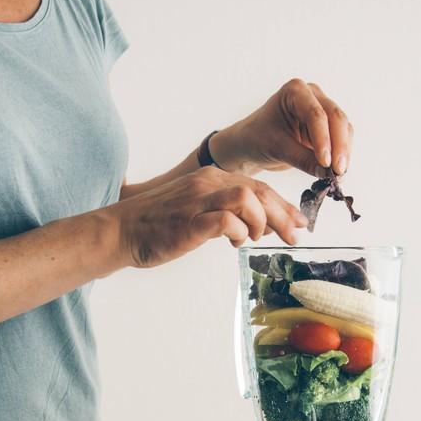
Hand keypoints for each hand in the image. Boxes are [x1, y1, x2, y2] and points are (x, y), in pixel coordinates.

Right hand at [110, 166, 307, 267]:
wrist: (120, 232)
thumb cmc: (159, 228)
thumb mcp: (198, 214)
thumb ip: (226, 215)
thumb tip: (256, 227)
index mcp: (210, 179)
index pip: (257, 187)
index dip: (282, 205)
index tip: (299, 222)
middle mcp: (207, 183)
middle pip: (258, 191)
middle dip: (283, 215)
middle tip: (295, 235)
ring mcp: (197, 200)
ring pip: (246, 198)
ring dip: (259, 221)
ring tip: (253, 238)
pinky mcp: (189, 221)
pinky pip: (226, 220)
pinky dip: (238, 231)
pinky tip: (234, 242)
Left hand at [208, 79, 352, 177]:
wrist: (254, 143)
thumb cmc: (258, 138)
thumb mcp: (276, 148)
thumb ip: (301, 159)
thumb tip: (327, 173)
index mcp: (295, 91)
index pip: (316, 114)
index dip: (323, 139)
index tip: (326, 163)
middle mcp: (313, 95)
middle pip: (336, 118)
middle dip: (339, 146)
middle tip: (339, 171)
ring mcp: (323, 108)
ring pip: (344, 128)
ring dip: (344, 152)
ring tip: (338, 176)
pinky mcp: (328, 125)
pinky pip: (342, 138)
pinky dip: (342, 155)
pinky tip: (337, 173)